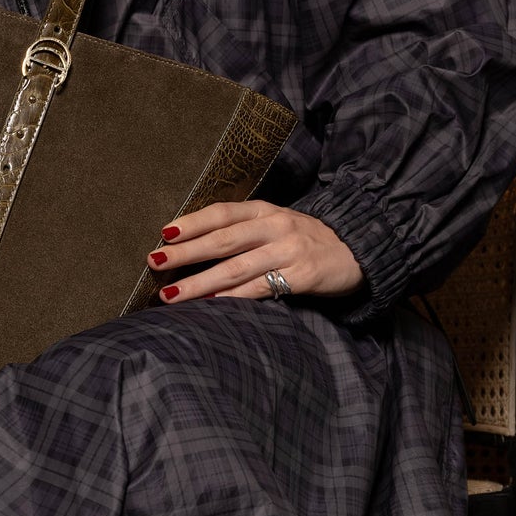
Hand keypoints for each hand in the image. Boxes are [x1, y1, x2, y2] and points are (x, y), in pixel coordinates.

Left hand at [146, 200, 362, 304]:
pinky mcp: (302, 276)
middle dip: (185, 253)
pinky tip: (210, 305)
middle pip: (222, 240)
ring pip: (235, 268)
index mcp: (266, 210)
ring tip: (171, 295)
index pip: (222, 213)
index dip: (192, 223)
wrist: (360, 250)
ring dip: (199, 283)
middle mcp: (276, 226)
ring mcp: (289, 251)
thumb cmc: (307, 240)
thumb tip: (194, 245)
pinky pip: (260, 289)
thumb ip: (244, 230)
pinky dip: (232, 298)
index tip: (163, 234)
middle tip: (154, 262)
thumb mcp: (277, 224)